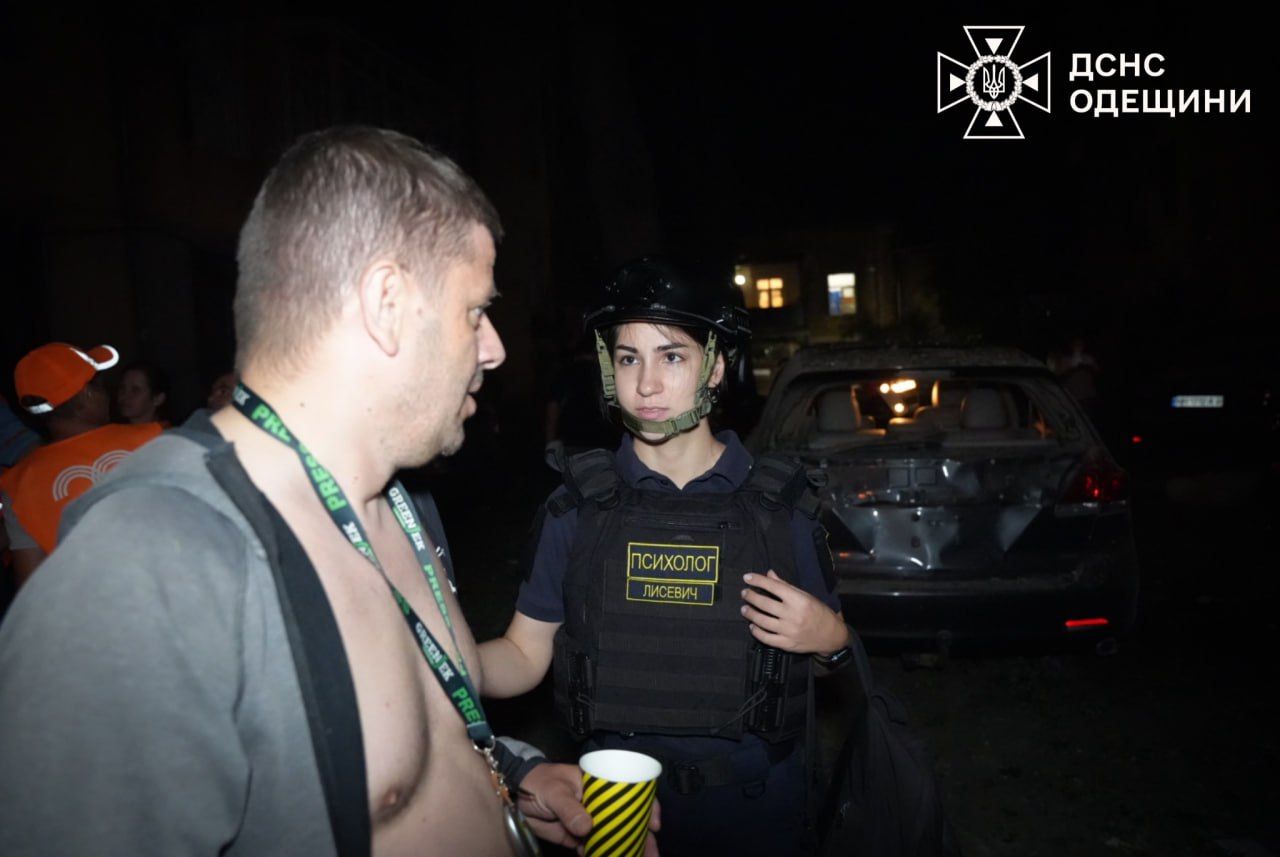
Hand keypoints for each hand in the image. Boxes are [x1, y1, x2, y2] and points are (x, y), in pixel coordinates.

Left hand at [516, 763, 661, 854]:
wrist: (517, 795)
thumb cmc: (540, 782)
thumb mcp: (555, 790)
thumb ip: (569, 808)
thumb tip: (586, 828)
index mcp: (600, 785)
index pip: (631, 793)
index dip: (647, 808)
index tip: (654, 825)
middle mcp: (600, 803)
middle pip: (626, 819)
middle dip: (642, 837)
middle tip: (652, 854)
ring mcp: (590, 820)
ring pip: (613, 836)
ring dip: (625, 849)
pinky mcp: (578, 836)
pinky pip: (595, 847)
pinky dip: (604, 854)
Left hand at [741, 570, 847, 654]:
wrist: (831, 635)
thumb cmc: (819, 612)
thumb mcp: (805, 595)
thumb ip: (785, 585)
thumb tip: (769, 574)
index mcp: (798, 600)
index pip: (773, 587)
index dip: (758, 581)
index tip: (747, 577)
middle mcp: (792, 615)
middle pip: (764, 604)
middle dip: (751, 597)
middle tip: (744, 593)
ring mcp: (789, 631)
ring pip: (762, 621)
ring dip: (750, 613)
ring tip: (744, 609)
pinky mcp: (787, 644)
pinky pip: (766, 638)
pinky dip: (756, 632)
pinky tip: (752, 626)